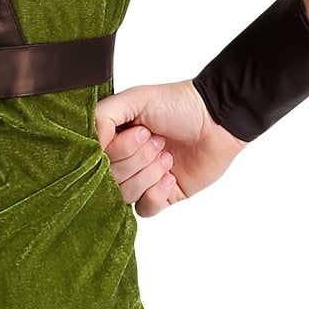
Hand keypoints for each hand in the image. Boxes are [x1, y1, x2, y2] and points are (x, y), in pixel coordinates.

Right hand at [94, 79, 247, 216]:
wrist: (218, 119)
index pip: (96, 160)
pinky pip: (145, 209)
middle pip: (110, 179)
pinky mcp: (162, 196)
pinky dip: (156, 194)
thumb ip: (102, 117)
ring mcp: (142, 180)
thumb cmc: (179, 104)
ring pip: (125, 196)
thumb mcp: (135, 98)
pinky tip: (170, 177)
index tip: (141, 132)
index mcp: (113, 138)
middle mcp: (124, 161)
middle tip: (159, 141)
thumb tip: (91, 147)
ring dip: (148, 174)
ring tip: (167, 156)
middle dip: (138, 159)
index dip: (119, 150)